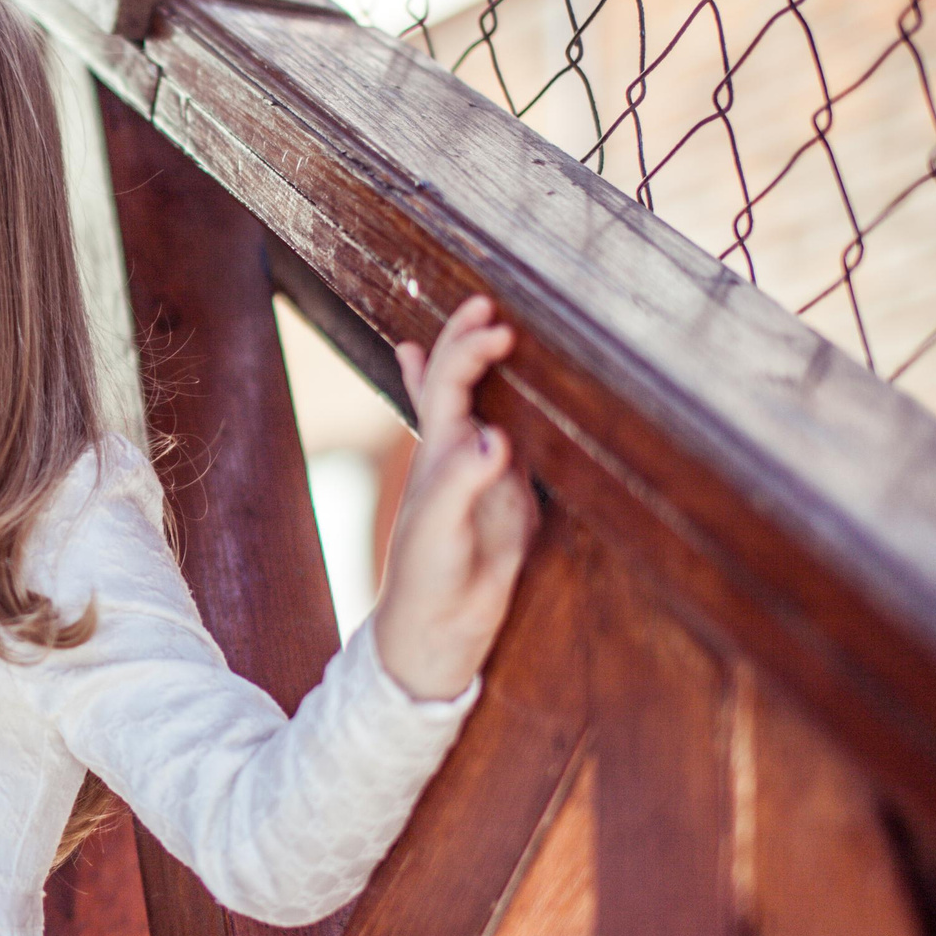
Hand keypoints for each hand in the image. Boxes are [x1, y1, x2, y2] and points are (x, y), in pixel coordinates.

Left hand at [372, 295, 538, 700]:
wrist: (436, 632)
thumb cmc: (427, 581)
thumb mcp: (440, 530)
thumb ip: (463, 482)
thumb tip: (493, 434)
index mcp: (435, 455)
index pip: (449, 387)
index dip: (467, 351)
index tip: (496, 327)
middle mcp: (454, 456)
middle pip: (456, 385)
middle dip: (465, 342)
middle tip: (486, 304)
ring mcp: (480, 476)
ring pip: (477, 408)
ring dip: (473, 368)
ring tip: (475, 324)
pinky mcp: (507, 501)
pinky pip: (506, 446)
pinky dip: (501, 415)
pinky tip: (499, 406)